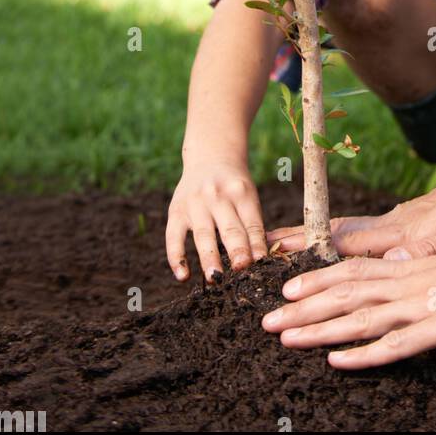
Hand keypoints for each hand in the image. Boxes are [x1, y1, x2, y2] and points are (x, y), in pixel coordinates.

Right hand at [166, 160, 267, 282]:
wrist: (210, 156)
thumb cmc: (235, 185)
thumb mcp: (248, 195)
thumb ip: (251, 223)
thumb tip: (258, 260)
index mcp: (241, 193)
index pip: (252, 223)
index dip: (257, 244)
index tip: (261, 264)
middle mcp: (218, 196)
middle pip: (230, 229)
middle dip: (237, 251)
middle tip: (241, 271)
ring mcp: (196, 203)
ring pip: (204, 234)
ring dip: (209, 258)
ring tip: (215, 278)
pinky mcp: (176, 210)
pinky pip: (174, 236)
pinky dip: (176, 257)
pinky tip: (182, 276)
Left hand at [260, 225, 435, 367]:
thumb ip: (432, 270)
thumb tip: (406, 273)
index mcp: (416, 266)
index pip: (356, 270)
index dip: (319, 278)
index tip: (287, 287)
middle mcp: (412, 281)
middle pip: (346, 292)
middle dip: (303, 306)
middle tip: (266, 318)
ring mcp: (426, 303)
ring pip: (360, 316)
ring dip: (318, 327)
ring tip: (284, 336)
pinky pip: (397, 342)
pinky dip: (364, 352)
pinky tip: (337, 359)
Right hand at [264, 163, 435, 260]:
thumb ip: (428, 249)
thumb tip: (391, 262)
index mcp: (404, 234)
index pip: (345, 242)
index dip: (308, 248)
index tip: (273, 249)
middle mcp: (396, 227)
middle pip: (337, 238)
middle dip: (298, 247)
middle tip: (260, 252)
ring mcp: (404, 225)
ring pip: (350, 238)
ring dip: (317, 250)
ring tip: (285, 257)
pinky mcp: (416, 227)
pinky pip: (371, 239)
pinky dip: (345, 247)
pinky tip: (338, 257)